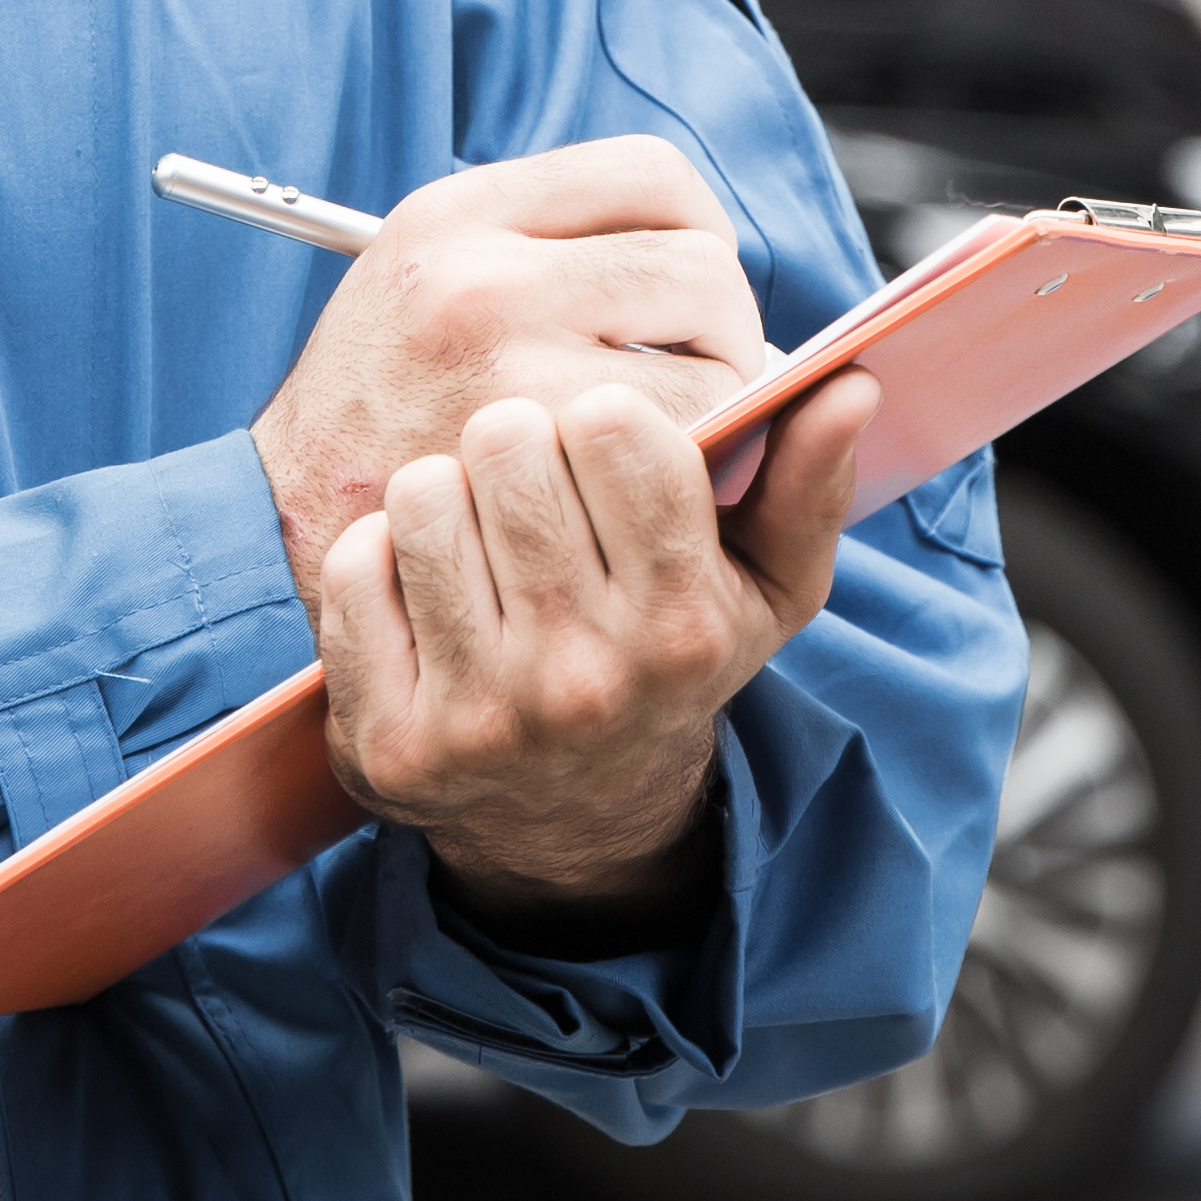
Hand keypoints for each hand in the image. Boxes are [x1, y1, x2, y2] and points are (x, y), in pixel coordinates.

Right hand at [247, 140, 767, 612]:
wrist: (276, 528)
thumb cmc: (375, 406)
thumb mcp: (425, 278)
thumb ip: (546, 248)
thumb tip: (709, 260)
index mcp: (459, 214)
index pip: (651, 174)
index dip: (696, 228)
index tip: (687, 286)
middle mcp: (482, 278)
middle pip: (701, 265)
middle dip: (725, 326)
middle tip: (695, 374)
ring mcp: (509, 376)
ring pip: (715, 363)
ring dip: (721, 405)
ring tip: (669, 436)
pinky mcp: (535, 472)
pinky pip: (684, 451)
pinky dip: (695, 472)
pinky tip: (646, 488)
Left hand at [315, 366, 885, 931]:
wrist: (575, 815)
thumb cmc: (668, 663)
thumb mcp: (764, 589)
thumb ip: (807, 483)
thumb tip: (848, 386)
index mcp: (680, 626)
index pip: (613, 425)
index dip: (602, 420)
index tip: (604, 453)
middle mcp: (583, 677)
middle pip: (507, 441)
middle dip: (517, 445)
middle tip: (531, 490)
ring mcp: (480, 716)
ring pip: (422, 494)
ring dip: (444, 497)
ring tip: (479, 541)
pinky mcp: (390, 742)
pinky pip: (352, 568)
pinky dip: (378, 562)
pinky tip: (422, 595)